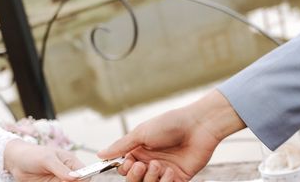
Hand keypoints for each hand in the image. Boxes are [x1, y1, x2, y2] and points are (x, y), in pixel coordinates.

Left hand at [3, 139, 82, 181]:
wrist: (15, 162)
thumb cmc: (33, 154)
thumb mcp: (47, 159)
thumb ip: (61, 169)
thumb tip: (76, 177)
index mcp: (71, 162)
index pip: (85, 173)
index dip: (84, 179)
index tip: (74, 181)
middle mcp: (67, 173)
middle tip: (60, 181)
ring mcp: (58, 181)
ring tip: (49, 180)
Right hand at [98, 91, 243, 181]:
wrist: (199, 126)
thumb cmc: (171, 123)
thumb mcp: (142, 132)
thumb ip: (121, 145)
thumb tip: (100, 154)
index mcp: (140, 150)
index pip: (124, 168)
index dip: (125, 169)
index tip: (130, 162)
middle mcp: (150, 161)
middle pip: (134, 180)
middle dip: (135, 177)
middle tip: (142, 165)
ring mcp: (164, 171)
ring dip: (150, 179)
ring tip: (159, 165)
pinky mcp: (178, 178)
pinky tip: (170, 171)